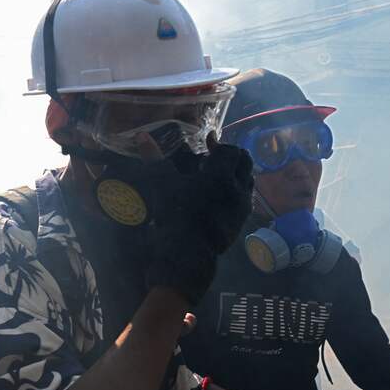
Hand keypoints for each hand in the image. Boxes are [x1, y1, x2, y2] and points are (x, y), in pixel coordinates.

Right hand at [144, 141, 253, 304]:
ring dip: (237, 173)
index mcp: (221, 174)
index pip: (231, 150)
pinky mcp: (241, 220)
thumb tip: (141, 136)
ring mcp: (242, 205)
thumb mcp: (163, 184)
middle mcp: (237, 187)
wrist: (187, 253)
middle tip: (216, 159)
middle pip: (245, 162)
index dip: (220, 145)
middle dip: (233, 156)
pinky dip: (237, 191)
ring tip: (220, 176)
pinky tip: (221, 197)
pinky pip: (246, 198)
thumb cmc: (175, 215)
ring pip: (248, 180)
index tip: (208, 145)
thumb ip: (155, 158)